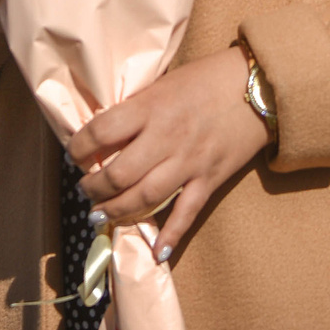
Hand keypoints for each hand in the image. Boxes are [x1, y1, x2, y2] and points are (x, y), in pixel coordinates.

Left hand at [66, 49, 267, 259]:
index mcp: (150, 108)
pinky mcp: (210, 179)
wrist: (255, 87)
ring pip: (146, 197)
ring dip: (118, 211)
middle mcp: (166, 138)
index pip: (102, 131)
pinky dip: (172, 233)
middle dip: (95, 187)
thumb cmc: (205, 79)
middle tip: (85, 190)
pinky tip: (157, 250)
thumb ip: (138, 107)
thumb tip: (106, 129)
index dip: (80, 146)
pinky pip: (187, 212)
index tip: (74, 154)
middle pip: (120, 173)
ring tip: (100, 216)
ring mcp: (189, 162)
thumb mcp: (163, 83)